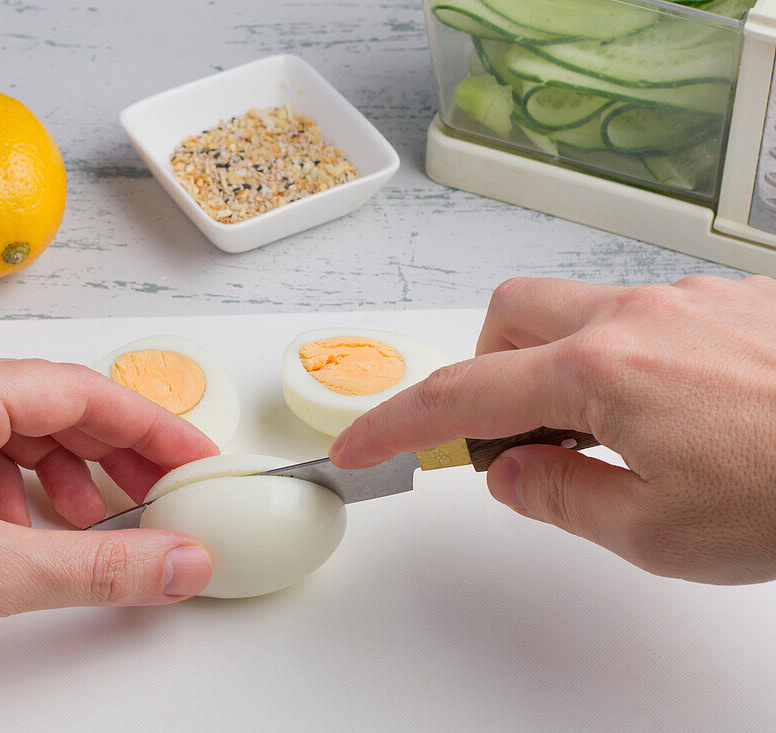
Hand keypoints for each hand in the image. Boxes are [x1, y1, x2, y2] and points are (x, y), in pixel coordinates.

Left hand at [0, 359, 217, 728]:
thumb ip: (102, 566)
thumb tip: (178, 560)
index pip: (79, 392)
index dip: (149, 426)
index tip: (193, 456)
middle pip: (50, 408)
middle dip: (112, 453)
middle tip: (163, 490)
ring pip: (15, 434)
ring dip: (66, 476)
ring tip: (100, 520)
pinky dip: (19, 493)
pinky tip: (30, 533)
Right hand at [330, 275, 775, 584]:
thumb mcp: (660, 533)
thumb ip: (562, 498)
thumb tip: (513, 476)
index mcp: (602, 371)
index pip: (462, 394)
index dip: (397, 423)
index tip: (359, 444)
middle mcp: (636, 316)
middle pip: (509, 316)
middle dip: (484, 372)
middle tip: (510, 439)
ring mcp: (687, 301)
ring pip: (576, 310)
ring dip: (556, 369)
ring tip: (601, 437)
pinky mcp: (732, 302)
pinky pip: (641, 315)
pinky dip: (618, 360)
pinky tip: (669, 414)